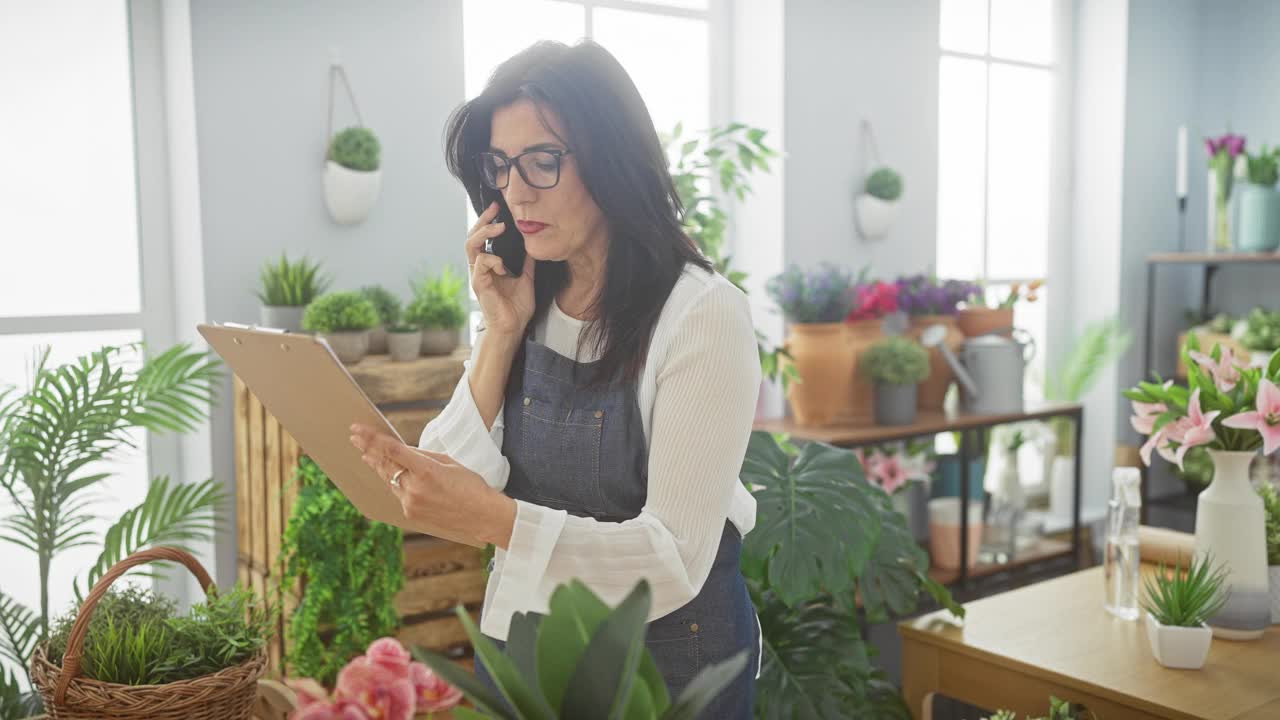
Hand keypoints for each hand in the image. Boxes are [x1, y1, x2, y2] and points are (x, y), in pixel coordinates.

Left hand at [349, 424, 514, 548]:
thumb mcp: (448, 462)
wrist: (483, 516)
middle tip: (354, 438)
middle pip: (384, 465)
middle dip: (368, 450)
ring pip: (388, 480)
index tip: (358, 430)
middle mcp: (414, 488)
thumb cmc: (471, 485)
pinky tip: (390, 474)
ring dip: (378, 466)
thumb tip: (401, 450)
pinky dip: (394, 482)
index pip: (392, 450)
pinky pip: (397, 493)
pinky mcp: (410, 513)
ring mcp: (410, 503)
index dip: (372, 439)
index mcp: (426, 471)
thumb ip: (422, 456)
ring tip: (366, 454)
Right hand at [467, 202, 535, 337]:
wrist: (513, 327)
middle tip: (495, 209)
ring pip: (471, 246)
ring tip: (500, 228)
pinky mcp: (479, 284)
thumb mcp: (526, 277)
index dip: (488, 221)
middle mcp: (480, 268)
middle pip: (472, 236)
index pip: (482, 237)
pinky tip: (505, 267)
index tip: (498, 207)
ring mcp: (478, 275)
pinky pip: (481, 264)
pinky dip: (494, 261)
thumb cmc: (516, 307)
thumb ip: (526, 262)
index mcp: (489, 265)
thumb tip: (533, 245)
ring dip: (485, 233)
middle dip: (482, 220)